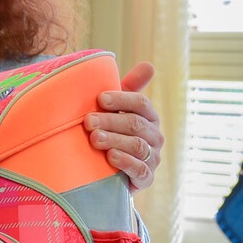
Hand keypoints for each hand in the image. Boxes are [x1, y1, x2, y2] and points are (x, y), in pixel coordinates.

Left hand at [83, 61, 162, 191]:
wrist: (108, 170)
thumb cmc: (111, 131)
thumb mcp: (115, 110)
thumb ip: (127, 88)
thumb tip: (149, 65)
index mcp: (148, 116)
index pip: (141, 103)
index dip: (121, 100)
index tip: (99, 98)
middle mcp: (154, 136)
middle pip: (135, 124)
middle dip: (111, 121)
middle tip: (88, 121)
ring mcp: (152, 157)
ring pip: (137, 145)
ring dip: (114, 140)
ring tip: (94, 138)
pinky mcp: (145, 177)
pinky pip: (140, 169)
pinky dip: (125, 162)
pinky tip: (110, 157)